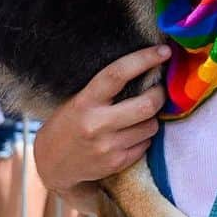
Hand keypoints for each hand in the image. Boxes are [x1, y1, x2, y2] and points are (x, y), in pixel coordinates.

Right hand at [33, 45, 169, 195]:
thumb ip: (106, 88)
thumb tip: (146, 67)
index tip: (164, 51)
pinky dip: (145, 136)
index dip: (144, 59)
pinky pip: (146, 144)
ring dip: (152, 118)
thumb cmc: (69, 123)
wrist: (52, 164)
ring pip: (151, 126)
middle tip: (159, 89)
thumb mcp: (78, 99)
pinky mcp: (116, 163)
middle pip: (146, 105)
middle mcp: (96, 124)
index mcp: (85, 101)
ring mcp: (107, 146)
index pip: (118, 74)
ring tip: (140, 115)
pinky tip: (132, 134)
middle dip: (160, 94)